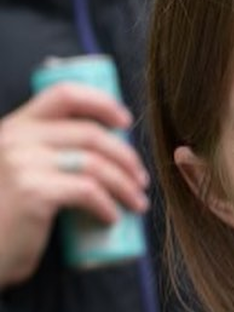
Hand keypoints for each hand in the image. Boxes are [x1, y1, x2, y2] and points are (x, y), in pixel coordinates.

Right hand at [0, 82, 149, 288]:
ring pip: (95, 163)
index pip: (64, 93)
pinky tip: (112, 218)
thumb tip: (108, 150)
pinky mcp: (33, 191)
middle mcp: (16, 137)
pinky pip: (88, 191)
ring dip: (126, 185)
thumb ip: (48, 154)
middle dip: (126, 157)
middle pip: (90, 133)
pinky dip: (108, 205)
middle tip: (142, 180)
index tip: (126, 123)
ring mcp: (22, 162)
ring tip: (138, 202)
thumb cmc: (8, 217)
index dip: (102, 103)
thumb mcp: (22, 172)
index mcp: (16, 126)